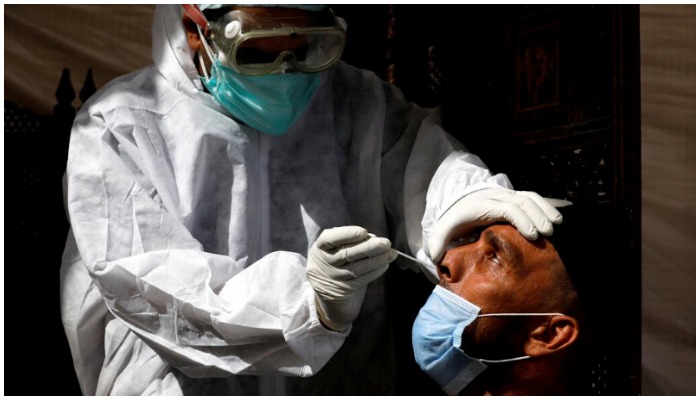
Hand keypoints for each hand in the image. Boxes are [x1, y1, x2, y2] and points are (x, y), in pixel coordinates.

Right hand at [306, 226, 396, 330]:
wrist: (329, 293)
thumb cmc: (336, 264)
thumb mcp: (333, 250)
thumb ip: (349, 242)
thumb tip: (373, 238)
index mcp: (319, 249)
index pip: (329, 239)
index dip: (346, 234)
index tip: (364, 232)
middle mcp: (322, 264)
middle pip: (346, 254)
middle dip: (368, 247)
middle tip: (386, 243)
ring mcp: (332, 279)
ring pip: (356, 268)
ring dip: (376, 260)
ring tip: (391, 254)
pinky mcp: (342, 291)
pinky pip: (361, 280)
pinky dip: (374, 272)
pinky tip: (385, 265)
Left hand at [427, 188, 570, 262]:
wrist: (458, 202)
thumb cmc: (454, 221)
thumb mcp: (442, 231)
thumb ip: (437, 244)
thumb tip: (435, 258)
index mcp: (481, 206)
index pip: (506, 208)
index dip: (521, 220)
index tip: (532, 236)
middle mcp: (496, 197)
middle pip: (521, 201)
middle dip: (536, 216)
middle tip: (547, 234)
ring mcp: (506, 194)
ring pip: (529, 196)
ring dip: (544, 209)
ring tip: (555, 225)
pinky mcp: (514, 196)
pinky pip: (532, 196)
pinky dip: (545, 204)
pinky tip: (556, 216)